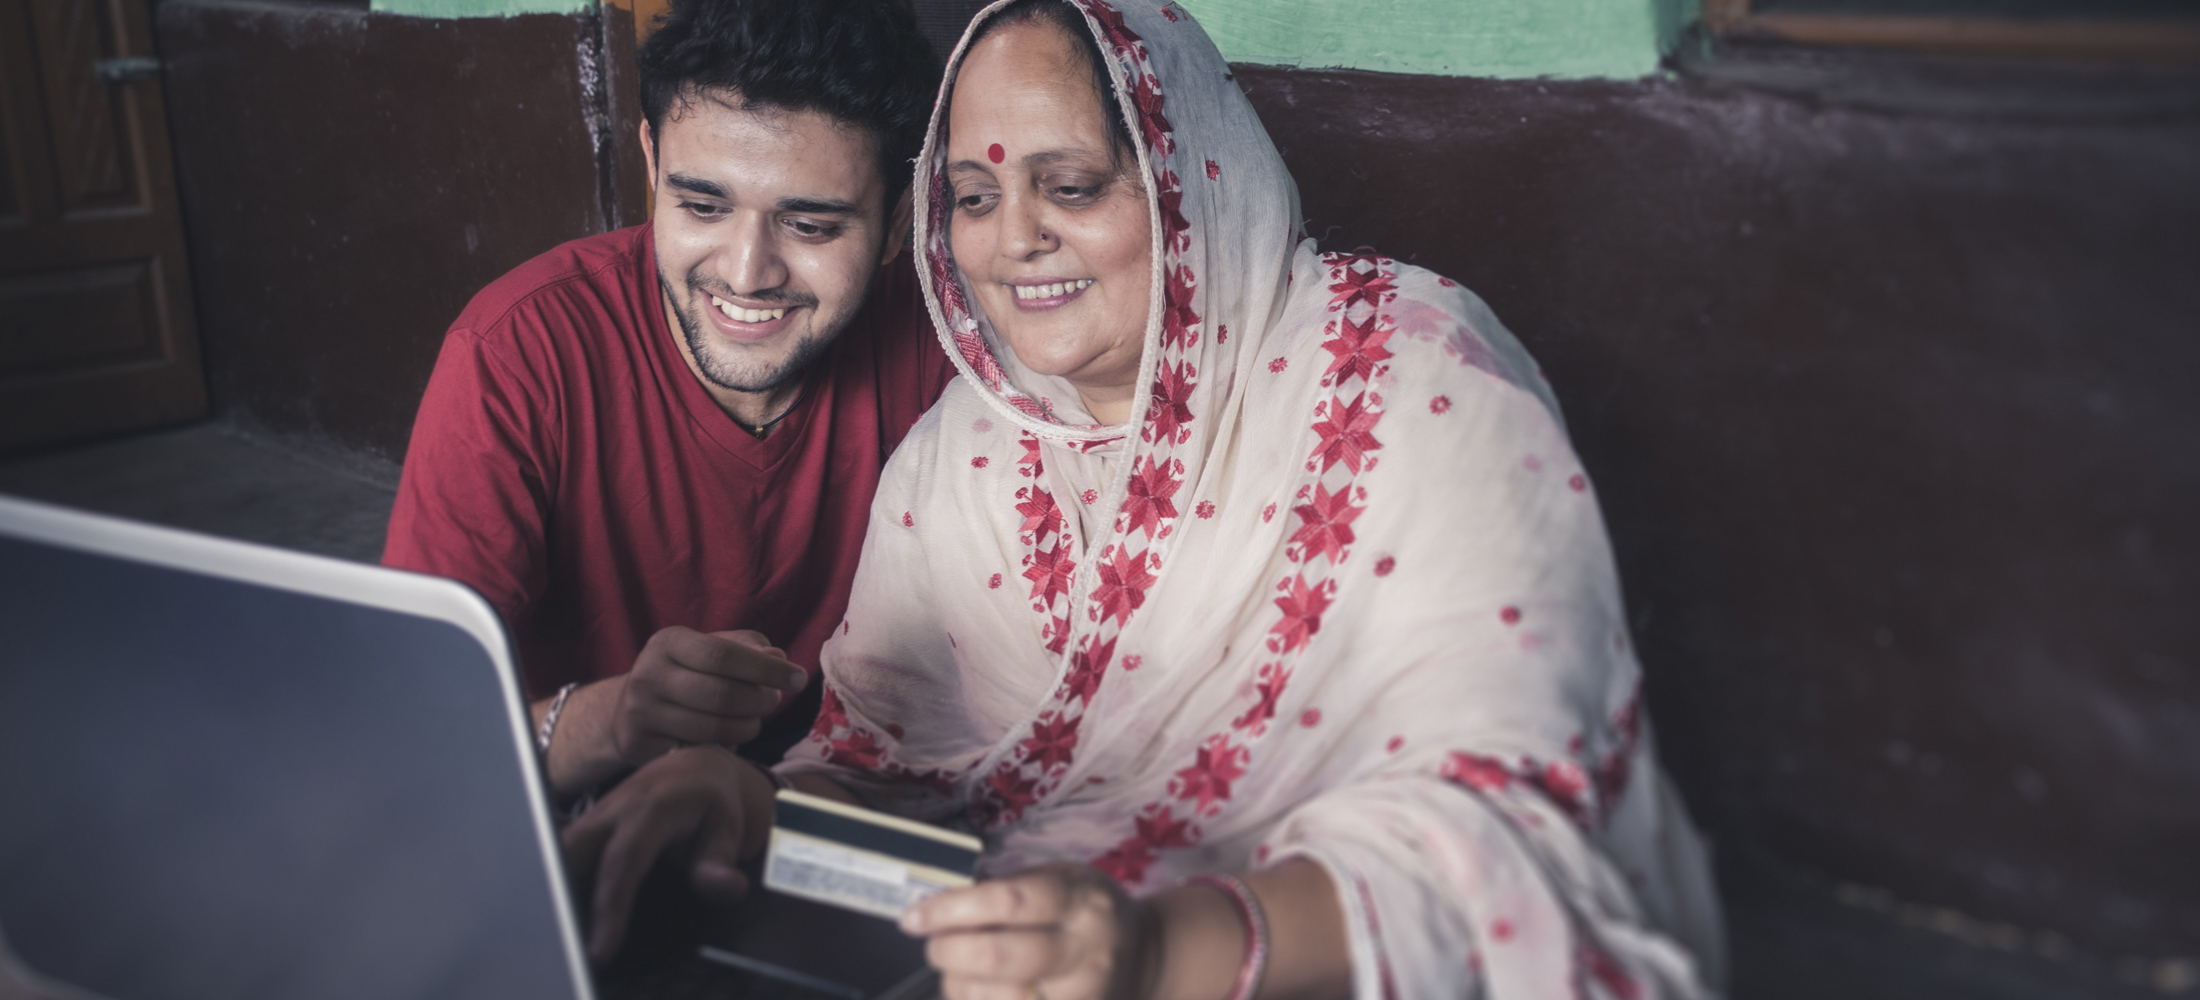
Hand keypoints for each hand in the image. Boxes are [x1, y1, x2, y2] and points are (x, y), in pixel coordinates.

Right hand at [558, 744, 773, 961]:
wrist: (695, 768)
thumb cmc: (710, 799)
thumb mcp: (726, 828)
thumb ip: (720, 862)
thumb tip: (729, 889)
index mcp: (648, 808)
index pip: (622, 860)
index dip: (608, 907)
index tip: (600, 951)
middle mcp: (611, 810)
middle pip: (569, 855)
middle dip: (559, 900)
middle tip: (562, 952)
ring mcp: (591, 819)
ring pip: (555, 856)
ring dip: (552, 896)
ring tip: (557, 945)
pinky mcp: (582, 830)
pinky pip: (558, 858)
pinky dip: (556, 888)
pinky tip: (559, 923)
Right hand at [611, 626, 809, 765]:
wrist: (629, 709)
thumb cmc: (684, 673)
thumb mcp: (709, 648)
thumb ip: (746, 648)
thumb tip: (778, 659)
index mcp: (667, 642)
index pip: (723, 655)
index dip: (766, 669)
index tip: (798, 679)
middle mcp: (647, 675)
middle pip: (721, 694)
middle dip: (760, 701)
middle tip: (773, 701)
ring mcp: (640, 713)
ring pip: (713, 729)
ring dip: (747, 727)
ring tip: (753, 719)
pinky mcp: (639, 746)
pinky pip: (698, 752)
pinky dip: (724, 747)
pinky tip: (728, 737)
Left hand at [902, 864, 1156, 999]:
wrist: (1144, 958)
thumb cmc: (1085, 912)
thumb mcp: (1061, 879)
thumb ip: (1010, 889)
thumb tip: (940, 905)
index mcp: (1081, 900)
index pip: (1010, 901)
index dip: (953, 909)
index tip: (915, 915)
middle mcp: (1086, 950)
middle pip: (1001, 957)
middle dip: (950, 952)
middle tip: (934, 945)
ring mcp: (1083, 995)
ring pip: (1001, 999)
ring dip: (960, 986)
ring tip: (958, 971)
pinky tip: (976, 992)